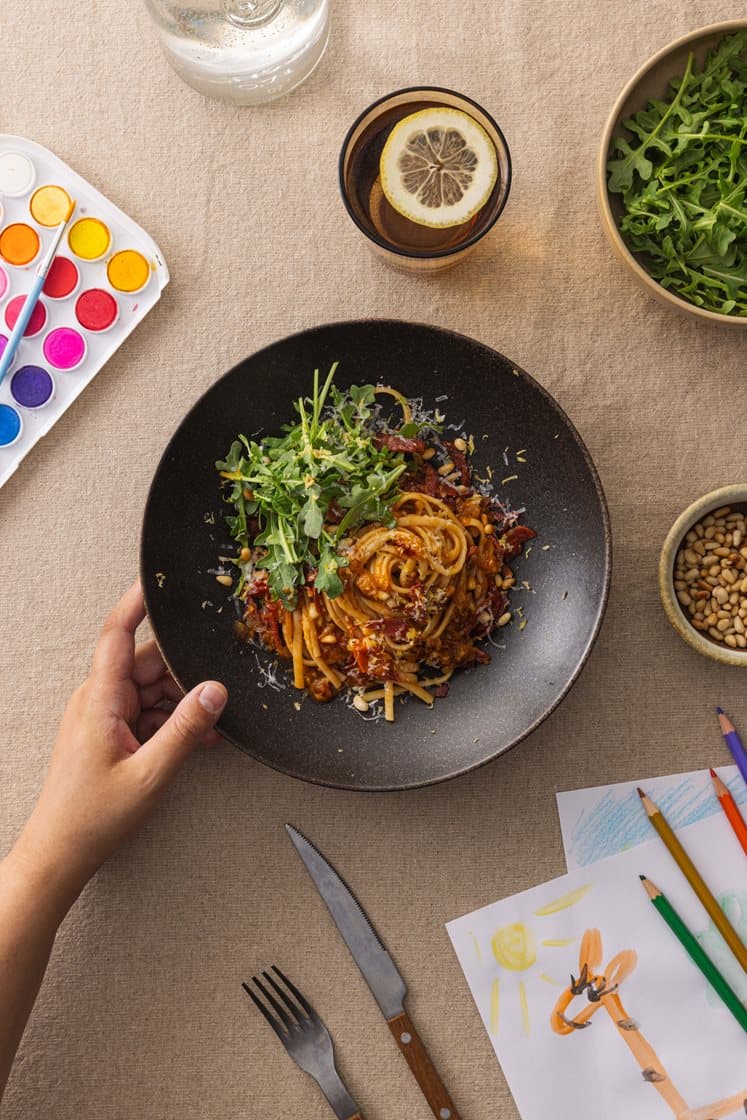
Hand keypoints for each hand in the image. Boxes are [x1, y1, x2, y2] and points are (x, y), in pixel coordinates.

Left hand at [11, 583, 226, 905]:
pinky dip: (171, 723)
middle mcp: (98, 700)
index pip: (118, 634)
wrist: (59, 855)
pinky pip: (147, 714)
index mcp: (100, 699)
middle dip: (183, 674)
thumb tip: (215, 691)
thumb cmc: (92, 818)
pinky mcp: (108, 734)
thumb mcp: (151, 773)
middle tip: (216, 689)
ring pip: (152, 690)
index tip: (157, 579)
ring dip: (181, 704)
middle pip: (148, 665)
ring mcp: (102, 717)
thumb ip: (187, 729)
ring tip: (208, 729)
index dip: (137, 602)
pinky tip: (196, 740)